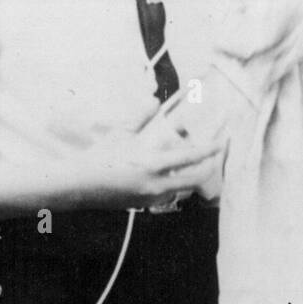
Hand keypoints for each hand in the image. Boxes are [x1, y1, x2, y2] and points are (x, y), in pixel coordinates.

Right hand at [71, 105, 224, 208]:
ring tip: (192, 162)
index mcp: (151, 165)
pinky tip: (168, 174)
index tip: (224, 141)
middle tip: (217, 156)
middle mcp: (156, 184)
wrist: (78, 186)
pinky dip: (172, 184)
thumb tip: (154, 98)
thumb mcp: (121, 134)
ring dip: (190, 176)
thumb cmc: (100, 156)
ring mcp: (151, 198)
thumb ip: (141, 116)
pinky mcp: (145, 205)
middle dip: (210, 168)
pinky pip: (168, 195)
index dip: (210, 149)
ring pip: (183, 188)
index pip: (190, 157)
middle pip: (196, 179)